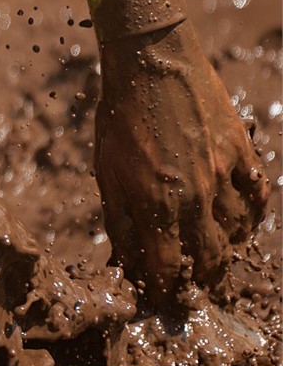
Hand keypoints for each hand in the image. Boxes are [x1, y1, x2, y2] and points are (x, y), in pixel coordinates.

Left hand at [95, 21, 269, 304]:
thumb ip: (119, 221)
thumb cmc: (120, 118)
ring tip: (217, 262)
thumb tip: (126, 262)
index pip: (168, 269)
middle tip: (198, 291)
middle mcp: (194, 196)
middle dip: (203, 281)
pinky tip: (243, 221)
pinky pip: (257, 196)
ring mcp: (223, 175)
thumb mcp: (107, 173)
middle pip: (209, 259)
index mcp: (155, 205)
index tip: (165, 302)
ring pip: (237, 232)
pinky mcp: (242, 152)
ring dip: (228, 252)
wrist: (151, 63)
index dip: (167, 292)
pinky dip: (252, 214)